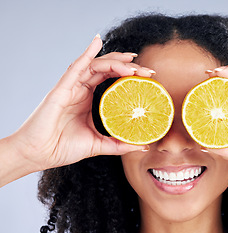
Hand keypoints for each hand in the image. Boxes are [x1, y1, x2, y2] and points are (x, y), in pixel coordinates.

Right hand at [8, 35, 150, 171]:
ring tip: (133, 63)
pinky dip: (87, 52)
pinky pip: (76, 67)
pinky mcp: (62, 88)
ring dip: (116, 61)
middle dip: (129, 67)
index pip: (113, 81)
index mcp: (90, 100)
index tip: (148, 77)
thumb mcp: (98, 145)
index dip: (130, 76)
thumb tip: (142, 146)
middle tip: (147, 71)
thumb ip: (119, 144)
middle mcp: (82, 90)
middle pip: (108, 70)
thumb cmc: (63, 148)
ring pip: (96, 65)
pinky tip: (97, 41)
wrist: (38, 154)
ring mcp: (71, 87)